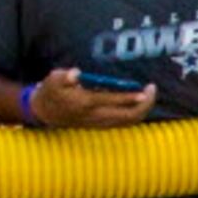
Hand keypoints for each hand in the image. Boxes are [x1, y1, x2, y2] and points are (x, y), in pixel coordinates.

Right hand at [29, 68, 156, 126]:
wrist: (45, 112)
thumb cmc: (51, 92)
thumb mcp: (52, 80)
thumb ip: (64, 77)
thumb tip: (75, 73)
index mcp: (86, 103)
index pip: (113, 102)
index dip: (131, 97)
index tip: (144, 90)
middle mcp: (96, 116)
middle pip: (128, 116)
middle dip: (144, 104)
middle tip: (152, 89)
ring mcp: (101, 123)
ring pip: (129, 121)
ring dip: (142, 109)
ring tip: (149, 94)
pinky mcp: (102, 125)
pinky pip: (125, 122)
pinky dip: (135, 113)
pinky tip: (140, 102)